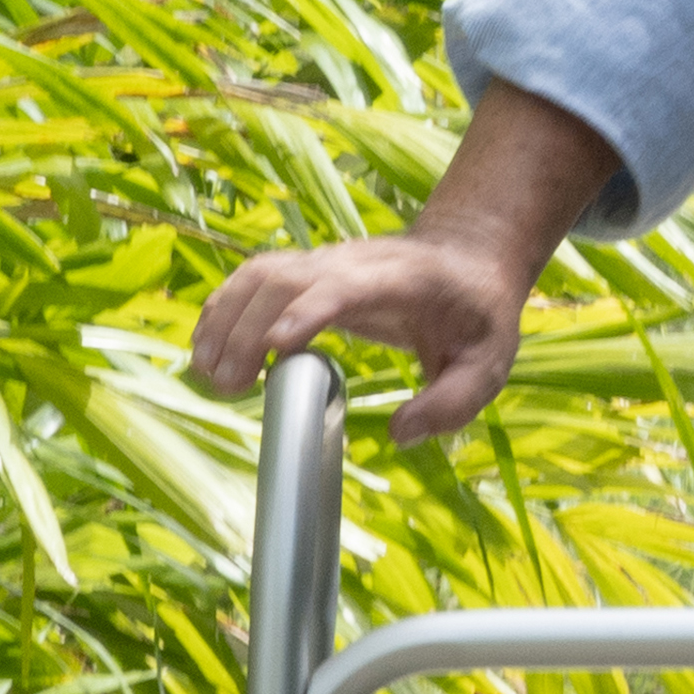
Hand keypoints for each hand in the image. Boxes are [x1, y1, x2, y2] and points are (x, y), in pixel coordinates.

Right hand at [184, 233, 540, 447]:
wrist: (469, 258)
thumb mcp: (488, 366)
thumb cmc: (478, 316)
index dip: (310, 310)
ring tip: (208, 375)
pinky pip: (253, 278)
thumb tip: (399, 436)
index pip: (349, 285)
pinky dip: (223, 308)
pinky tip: (206, 350)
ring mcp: (327, 259)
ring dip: (226, 318)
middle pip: (289, 279)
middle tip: (230, 387)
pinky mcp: (306, 268)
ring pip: (261, 273)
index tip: (277, 348)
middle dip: (250, 328)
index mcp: (406, 278)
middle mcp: (357, 260)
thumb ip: (451, 404)